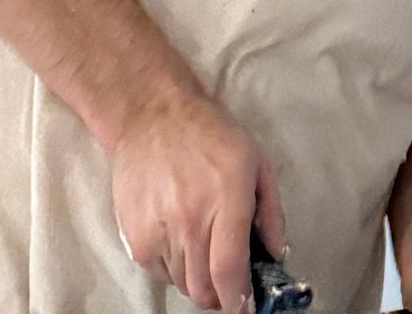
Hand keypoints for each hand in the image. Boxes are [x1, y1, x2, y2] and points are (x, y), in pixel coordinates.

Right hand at [111, 89, 286, 311]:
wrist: (153, 117)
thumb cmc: (211, 136)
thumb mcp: (255, 162)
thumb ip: (270, 212)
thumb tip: (275, 253)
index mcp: (226, 200)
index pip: (229, 270)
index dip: (239, 300)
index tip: (247, 309)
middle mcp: (190, 221)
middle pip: (203, 288)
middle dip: (221, 296)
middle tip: (229, 283)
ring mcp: (160, 231)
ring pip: (182, 284)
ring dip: (198, 280)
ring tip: (205, 252)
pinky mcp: (136, 238)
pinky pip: (160, 273)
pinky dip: (175, 269)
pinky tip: (182, 242)